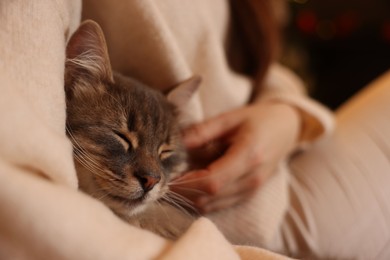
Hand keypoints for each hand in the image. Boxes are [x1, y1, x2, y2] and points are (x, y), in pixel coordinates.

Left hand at [171, 102, 300, 212]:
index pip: (213, 180)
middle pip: (211, 196)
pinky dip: (202, 198)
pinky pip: (220, 204)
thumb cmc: (257, 119)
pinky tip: (192, 184)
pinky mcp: (249, 194)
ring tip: (177, 180)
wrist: (286, 129)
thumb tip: (177, 143)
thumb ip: (203, 130)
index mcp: (249, 155)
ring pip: (213, 204)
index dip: (188, 182)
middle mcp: (252, 178)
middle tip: (166, 179)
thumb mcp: (230, 117)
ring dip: (191, 196)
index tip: (169, 176)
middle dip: (185, 191)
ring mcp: (252, 189)